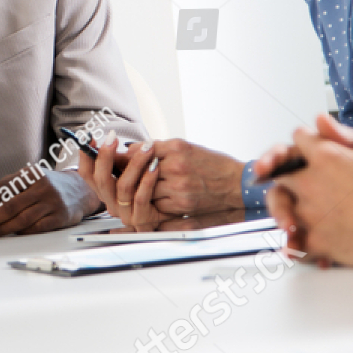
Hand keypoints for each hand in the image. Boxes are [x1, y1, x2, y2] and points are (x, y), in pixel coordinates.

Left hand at [0, 168, 100, 236]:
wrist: (80, 189)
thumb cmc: (47, 186)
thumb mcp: (26, 180)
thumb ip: (2, 189)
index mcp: (30, 174)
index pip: (0, 188)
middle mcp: (41, 186)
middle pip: (8, 205)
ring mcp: (52, 202)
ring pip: (20, 219)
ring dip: (1, 228)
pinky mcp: (59, 217)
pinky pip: (35, 228)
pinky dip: (20, 232)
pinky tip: (10, 234)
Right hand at [80, 139, 174, 229]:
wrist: (173, 211)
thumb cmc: (154, 190)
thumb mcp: (135, 172)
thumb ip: (122, 162)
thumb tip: (112, 139)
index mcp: (106, 191)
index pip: (87, 174)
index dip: (86, 157)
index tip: (91, 139)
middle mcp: (111, 203)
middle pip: (100, 180)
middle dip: (105, 156)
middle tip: (113, 138)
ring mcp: (125, 213)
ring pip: (123, 186)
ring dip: (135, 163)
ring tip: (147, 147)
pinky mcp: (140, 219)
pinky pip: (140, 197)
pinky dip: (147, 180)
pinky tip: (155, 166)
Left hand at [120, 139, 244, 217]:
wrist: (235, 184)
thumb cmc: (210, 164)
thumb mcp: (186, 147)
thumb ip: (159, 148)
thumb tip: (130, 149)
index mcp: (177, 148)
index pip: (141, 150)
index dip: (127, 156)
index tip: (117, 158)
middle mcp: (177, 166)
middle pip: (140, 171)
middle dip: (128, 173)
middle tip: (117, 174)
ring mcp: (179, 187)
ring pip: (145, 189)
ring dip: (138, 190)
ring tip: (132, 188)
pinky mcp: (182, 205)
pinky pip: (156, 204)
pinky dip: (152, 202)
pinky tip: (152, 199)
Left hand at [265, 116, 352, 267]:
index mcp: (327, 156)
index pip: (300, 138)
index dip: (306, 141)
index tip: (310, 147)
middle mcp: (310, 183)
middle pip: (282, 172)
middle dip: (289, 174)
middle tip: (299, 181)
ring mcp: (310, 213)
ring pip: (282, 208)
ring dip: (287, 210)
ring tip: (296, 217)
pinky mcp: (316, 241)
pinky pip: (295, 243)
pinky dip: (294, 245)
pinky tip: (294, 247)